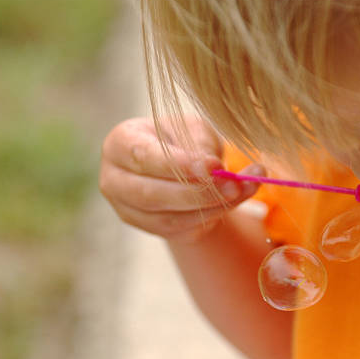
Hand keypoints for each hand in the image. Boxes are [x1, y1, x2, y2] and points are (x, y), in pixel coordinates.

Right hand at [100, 117, 263, 242]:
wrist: (180, 163)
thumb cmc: (182, 137)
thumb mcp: (191, 128)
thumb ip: (199, 144)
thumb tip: (211, 169)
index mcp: (120, 144)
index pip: (143, 157)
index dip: (179, 164)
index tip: (214, 166)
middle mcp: (115, 180)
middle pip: (152, 195)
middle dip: (198, 192)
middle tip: (235, 185)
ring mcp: (129, 210)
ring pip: (169, 219)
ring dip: (212, 207)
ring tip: (243, 189)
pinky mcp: (152, 229)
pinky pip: (183, 230)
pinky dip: (213, 216)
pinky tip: (236, 200)